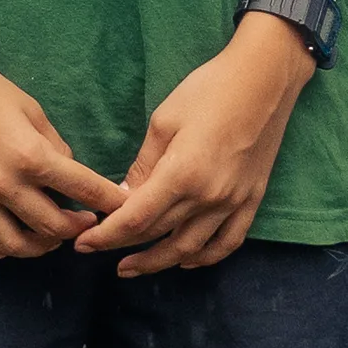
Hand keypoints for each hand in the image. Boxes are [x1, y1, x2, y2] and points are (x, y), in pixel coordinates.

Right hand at [0, 33, 121, 257]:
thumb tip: (68, 173)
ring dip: (38, 246)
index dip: (110, 201)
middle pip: (52, 228)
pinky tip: (3, 242)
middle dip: (77, 229)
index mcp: (30, 154)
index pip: (84, 189)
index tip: (122, 207)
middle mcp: (2, 183)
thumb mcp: (28, 106)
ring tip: (46, 236)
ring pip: (14, 245)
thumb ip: (53, 144)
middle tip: (83, 222)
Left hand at [81, 13, 313, 271]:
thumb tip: (124, 195)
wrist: (264, 80)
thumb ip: (144, 165)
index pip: (136, 219)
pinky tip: (186, 261)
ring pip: (191, 249)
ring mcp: (234, 204)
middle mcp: (209, 198)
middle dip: (123, 247)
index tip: (83, 244)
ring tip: (132, 267)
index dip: (107, 236)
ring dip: (159, 262)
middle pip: (159, 234)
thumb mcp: (164, 121)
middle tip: (96, 252)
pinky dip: (205, 258)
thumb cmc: (208, 90)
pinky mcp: (252, 201)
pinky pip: (228, 243)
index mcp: (182, 175)